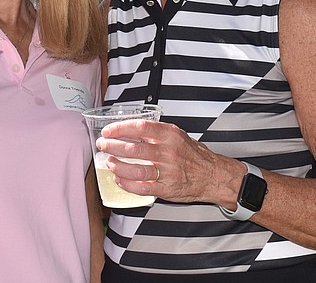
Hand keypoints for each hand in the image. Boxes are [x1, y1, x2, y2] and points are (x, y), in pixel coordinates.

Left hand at [96, 120, 241, 204]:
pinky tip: (119, 180)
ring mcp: (167, 171)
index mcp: (170, 135)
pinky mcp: (167, 188)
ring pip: (136, 169)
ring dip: (118, 166)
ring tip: (108, 162)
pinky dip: (127, 184)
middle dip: (113, 147)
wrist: (213, 175)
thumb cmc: (195, 155)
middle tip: (103, 145)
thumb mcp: (178, 135)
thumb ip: (158, 132)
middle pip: (133, 148)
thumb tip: (133, 128)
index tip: (109, 130)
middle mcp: (168, 152)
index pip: (140, 127)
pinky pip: (142, 187)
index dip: (120, 128)